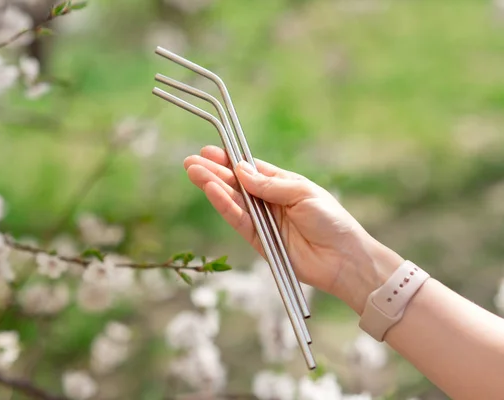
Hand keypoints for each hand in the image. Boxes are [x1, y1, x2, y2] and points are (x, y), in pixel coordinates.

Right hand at [184, 145, 402, 313]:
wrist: (344, 258)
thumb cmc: (331, 220)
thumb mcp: (302, 193)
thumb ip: (270, 184)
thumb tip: (241, 171)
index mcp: (281, 185)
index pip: (249, 170)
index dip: (229, 160)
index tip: (209, 151)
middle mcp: (268, 202)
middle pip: (235, 184)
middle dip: (213, 172)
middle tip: (191, 162)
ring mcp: (262, 222)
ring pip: (232, 201)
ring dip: (213, 187)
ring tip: (193, 172)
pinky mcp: (258, 242)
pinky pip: (238, 221)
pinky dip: (225, 207)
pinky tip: (212, 192)